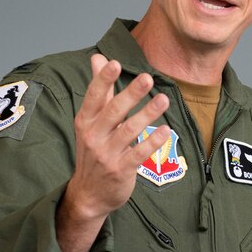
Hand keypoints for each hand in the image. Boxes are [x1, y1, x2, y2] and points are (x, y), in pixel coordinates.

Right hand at [57, 54, 170, 251]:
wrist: (88, 194)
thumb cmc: (93, 151)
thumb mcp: (90, 122)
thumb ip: (99, 90)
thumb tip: (98, 58)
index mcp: (85, 121)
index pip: (94, 97)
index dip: (102, 80)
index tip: (113, 63)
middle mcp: (94, 136)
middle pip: (114, 111)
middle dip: (131, 94)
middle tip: (147, 78)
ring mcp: (107, 154)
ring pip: (129, 130)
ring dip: (147, 114)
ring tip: (164, 100)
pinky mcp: (121, 170)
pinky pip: (139, 153)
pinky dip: (152, 141)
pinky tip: (165, 130)